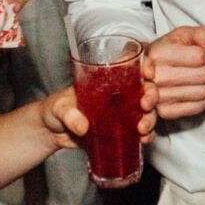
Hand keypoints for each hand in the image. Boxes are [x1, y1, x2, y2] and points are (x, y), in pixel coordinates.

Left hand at [42, 57, 160, 152]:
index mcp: (105, 79)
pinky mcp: (121, 131)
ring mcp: (122, 113)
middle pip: (145, 88)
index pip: (130, 64)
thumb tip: (83, 126)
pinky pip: (140, 132)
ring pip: (146, 111)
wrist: (52, 133)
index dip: (145, 64)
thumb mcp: (59, 107)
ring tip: (142, 130)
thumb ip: (69, 114)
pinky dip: (146, 135)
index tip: (148, 72)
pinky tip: (143, 140)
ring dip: (150, 118)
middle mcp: (118, 94)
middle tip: (145, 105)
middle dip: (151, 95)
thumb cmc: (54, 110)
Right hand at [148, 24, 204, 119]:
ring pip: (202, 92)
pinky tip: (200, 89)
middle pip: (202, 75)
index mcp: (158, 54)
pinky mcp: (165, 112)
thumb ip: (202, 34)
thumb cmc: (167, 50)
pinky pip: (198, 107)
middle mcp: (156, 77)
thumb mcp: (182, 34)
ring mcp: (159, 97)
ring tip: (198, 76)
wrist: (144, 69)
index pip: (199, 57)